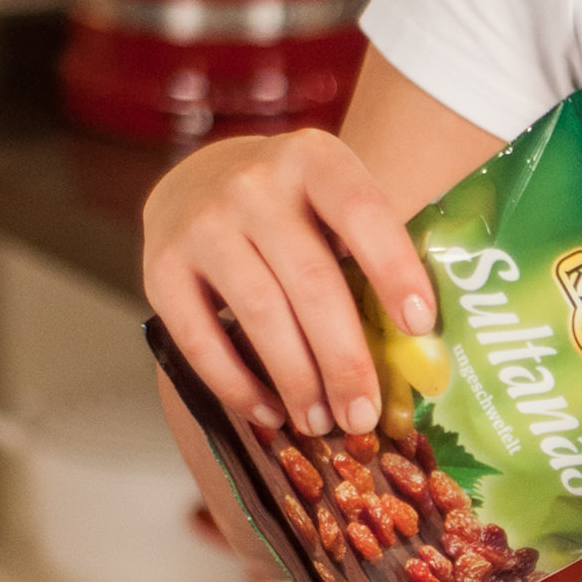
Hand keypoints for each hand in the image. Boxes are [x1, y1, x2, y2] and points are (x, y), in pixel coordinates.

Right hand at [142, 128, 435, 436]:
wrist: (202, 180)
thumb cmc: (298, 211)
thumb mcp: (337, 207)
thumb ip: (374, 258)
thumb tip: (422, 360)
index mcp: (314, 159)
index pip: (361, 211)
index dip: (393, 269)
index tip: (420, 326)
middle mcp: (252, 182)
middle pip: (311, 281)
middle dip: (345, 359)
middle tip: (365, 416)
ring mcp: (200, 221)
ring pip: (260, 314)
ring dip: (297, 380)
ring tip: (323, 423)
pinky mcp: (159, 264)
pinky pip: (200, 337)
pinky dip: (238, 384)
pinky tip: (269, 413)